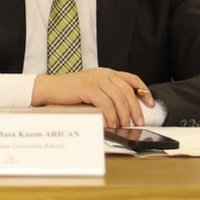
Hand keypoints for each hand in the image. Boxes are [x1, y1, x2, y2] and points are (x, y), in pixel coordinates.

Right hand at [32, 69, 154, 127]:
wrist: (49, 89)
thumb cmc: (69, 93)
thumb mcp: (92, 91)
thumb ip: (106, 95)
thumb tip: (123, 111)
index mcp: (106, 73)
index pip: (131, 79)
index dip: (143, 91)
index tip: (150, 103)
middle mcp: (103, 74)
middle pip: (127, 91)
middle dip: (135, 108)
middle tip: (137, 121)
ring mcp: (95, 80)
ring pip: (118, 98)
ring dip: (122, 115)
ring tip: (122, 125)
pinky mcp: (88, 87)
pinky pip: (105, 103)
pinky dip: (110, 115)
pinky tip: (110, 123)